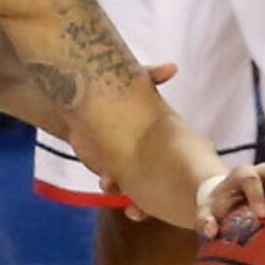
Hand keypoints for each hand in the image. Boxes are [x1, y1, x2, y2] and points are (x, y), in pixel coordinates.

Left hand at [98, 63, 176, 219]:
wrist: (77, 100)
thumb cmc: (111, 90)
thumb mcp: (131, 81)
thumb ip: (151, 75)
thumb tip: (173, 68)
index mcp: (162, 136)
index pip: (181, 156)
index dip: (187, 170)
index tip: (183, 176)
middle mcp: (150, 154)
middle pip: (163, 180)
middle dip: (159, 191)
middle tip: (154, 189)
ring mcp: (131, 164)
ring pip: (139, 188)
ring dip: (135, 196)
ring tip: (126, 192)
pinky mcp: (111, 168)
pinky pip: (116, 186)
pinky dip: (112, 188)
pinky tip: (106, 184)